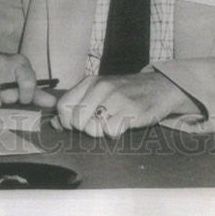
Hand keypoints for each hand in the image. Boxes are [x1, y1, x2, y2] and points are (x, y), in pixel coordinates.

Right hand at [0, 52, 57, 108]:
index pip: (28, 83)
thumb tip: (53, 103)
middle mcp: (2, 61)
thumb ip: (37, 94)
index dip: (26, 97)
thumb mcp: (24, 81)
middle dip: (6, 100)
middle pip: (9, 96)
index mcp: (20, 62)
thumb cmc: (8, 76)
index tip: (22, 99)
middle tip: (3, 93)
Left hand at [54, 72, 194, 137]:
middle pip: (76, 120)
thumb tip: (54, 123)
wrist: (160, 87)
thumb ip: (76, 105)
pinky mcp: (132, 111)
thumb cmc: (125, 93)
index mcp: (90, 82)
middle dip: (84, 129)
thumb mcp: (99, 92)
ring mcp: (117, 98)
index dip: (67, 122)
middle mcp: (101, 87)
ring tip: (111, 123)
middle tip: (98, 124)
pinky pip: (111, 131)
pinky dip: (115, 133)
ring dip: (100, 132)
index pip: (62, 106)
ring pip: (92, 128)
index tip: (78, 124)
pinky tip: (122, 124)